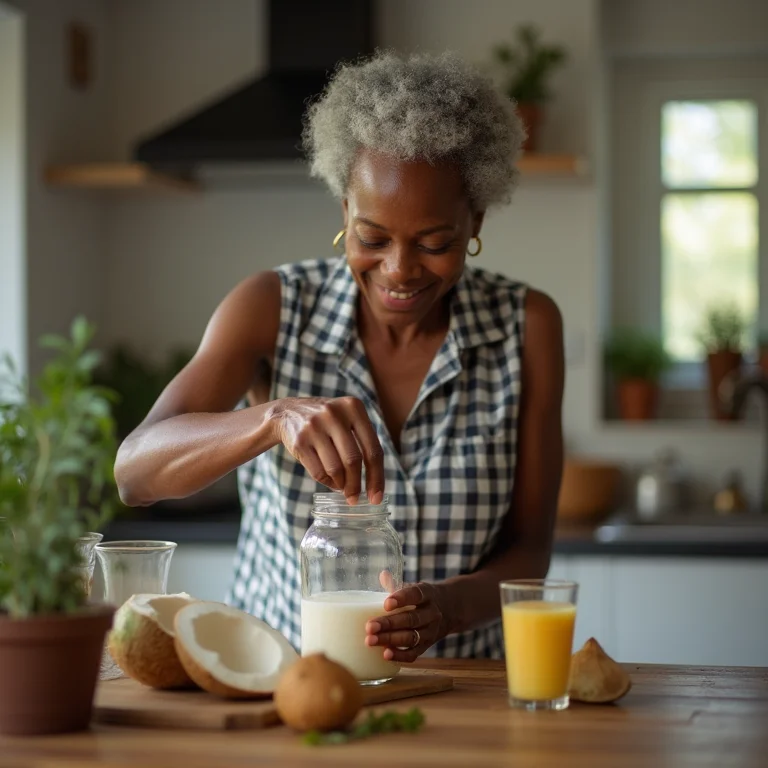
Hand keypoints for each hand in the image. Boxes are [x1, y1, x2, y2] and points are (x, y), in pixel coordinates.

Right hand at [269, 396, 384, 503]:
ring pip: (335, 469)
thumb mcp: (347, 419)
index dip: (377, 477)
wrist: (287, 412)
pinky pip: (318, 472)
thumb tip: (374, 483)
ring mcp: (315, 427)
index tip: (376, 497)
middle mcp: (334, 414)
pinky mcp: (300, 441)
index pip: (373, 449)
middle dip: (356, 485)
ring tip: (342, 487)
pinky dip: (326, 482)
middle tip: (355, 498)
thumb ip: (363, 442)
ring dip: (341, 485)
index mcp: (353, 407)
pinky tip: (329, 481)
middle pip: (353, 461)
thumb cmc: (327, 422)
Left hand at [364, 582, 453, 662]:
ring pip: (411, 637)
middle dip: (389, 624)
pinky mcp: (427, 646)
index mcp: (428, 594)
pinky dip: (400, 655)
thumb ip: (397, 584)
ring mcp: (431, 632)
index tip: (386, 604)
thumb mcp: (416, 588)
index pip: (416, 595)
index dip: (401, 599)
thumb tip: (383, 575)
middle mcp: (432, 614)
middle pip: (411, 619)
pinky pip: (414, 654)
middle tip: (369, 627)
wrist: (449, 611)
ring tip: (370, 640)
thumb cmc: (423, 598)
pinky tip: (385, 654)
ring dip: (390, 640)